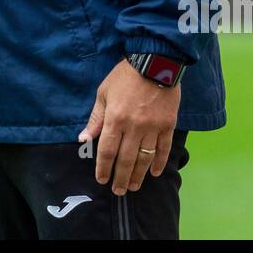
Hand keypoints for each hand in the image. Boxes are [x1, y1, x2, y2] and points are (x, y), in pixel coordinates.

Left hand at [80, 59, 180, 195]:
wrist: (155, 62)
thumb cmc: (124, 76)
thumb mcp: (104, 93)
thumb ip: (95, 118)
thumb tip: (84, 139)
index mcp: (115, 118)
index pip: (107, 150)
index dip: (104, 168)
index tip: (101, 179)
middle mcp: (133, 126)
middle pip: (126, 159)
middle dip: (120, 177)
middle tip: (118, 191)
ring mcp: (153, 127)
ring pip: (145, 158)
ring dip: (139, 175)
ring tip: (133, 186)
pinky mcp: (168, 125)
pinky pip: (164, 148)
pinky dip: (159, 162)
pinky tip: (155, 173)